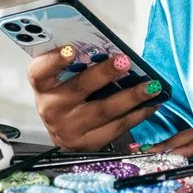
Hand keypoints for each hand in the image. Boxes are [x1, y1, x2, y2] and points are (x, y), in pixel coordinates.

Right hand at [28, 45, 161, 149]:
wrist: (61, 132)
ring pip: (104, 111)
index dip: (54, 61)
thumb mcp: (60, 79)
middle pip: (80, 88)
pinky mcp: (87, 143)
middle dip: (105, 74)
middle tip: (125, 62)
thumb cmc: (64, 96)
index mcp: (43, 87)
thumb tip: (111, 48)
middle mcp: (52, 108)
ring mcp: (69, 129)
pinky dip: (137, 115)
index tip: (71, 50)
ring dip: (131, 97)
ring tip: (151, 86)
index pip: (40, 71)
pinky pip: (117, 128)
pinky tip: (150, 104)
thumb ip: (76, 65)